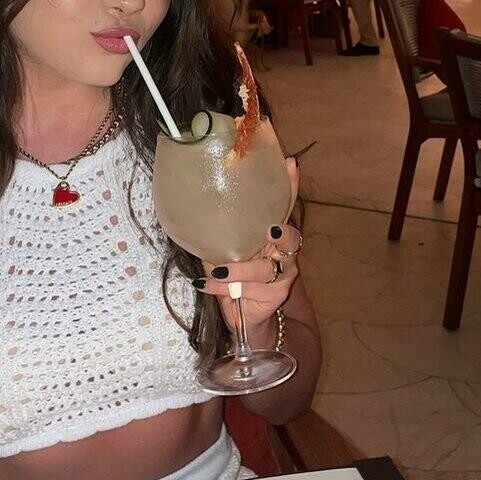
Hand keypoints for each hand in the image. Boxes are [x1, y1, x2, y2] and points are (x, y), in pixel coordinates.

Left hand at [196, 157, 300, 341]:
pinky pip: (250, 289)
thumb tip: (189, 207)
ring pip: (264, 268)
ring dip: (239, 270)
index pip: (285, 204)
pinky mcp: (277, 293)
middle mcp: (282, 250)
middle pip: (290, 237)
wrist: (246, 314)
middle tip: (269, 230)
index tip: (289, 165)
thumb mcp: (225, 249)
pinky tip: (207, 285)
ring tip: (218, 270)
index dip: (291, 185)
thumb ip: (219, 233)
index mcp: (271, 233)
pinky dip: (225, 288)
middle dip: (282, 233)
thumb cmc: (234, 276)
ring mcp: (283, 273)